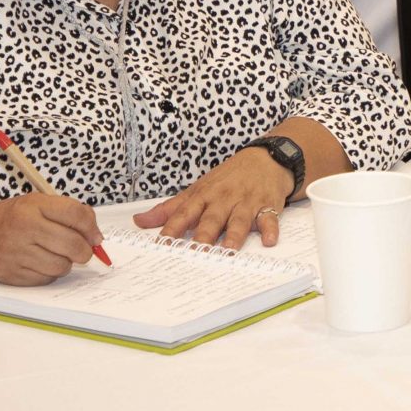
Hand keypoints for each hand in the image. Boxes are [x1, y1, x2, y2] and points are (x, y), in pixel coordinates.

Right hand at [0, 193, 102, 285]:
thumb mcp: (37, 203)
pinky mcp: (11, 274)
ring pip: (62, 266)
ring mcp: (16, 253)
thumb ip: (69, 213)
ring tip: (56, 254)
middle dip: (84, 250)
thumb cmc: (11, 218)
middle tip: (81, 250)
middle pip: (73, 245)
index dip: (92, 228)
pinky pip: (46, 279)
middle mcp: (24, 228)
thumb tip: (96, 237)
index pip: (76, 214)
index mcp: (33, 206)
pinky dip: (50, 273)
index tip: (95, 236)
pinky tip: (41, 263)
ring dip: (66, 263)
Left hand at [133, 148, 295, 250]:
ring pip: (239, 220)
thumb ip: (169, 209)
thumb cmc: (228, 177)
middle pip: (211, 219)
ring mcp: (246, 202)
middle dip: (203, 235)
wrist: (266, 158)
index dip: (172, 228)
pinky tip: (269, 240)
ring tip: (229, 250)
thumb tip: (139, 221)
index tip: (162, 243)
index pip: (184, 213)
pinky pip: (269, 218)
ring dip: (234, 234)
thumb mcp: (197, 189)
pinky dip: (270, 229)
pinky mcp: (268, 204)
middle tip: (196, 252)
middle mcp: (223, 199)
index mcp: (203, 196)